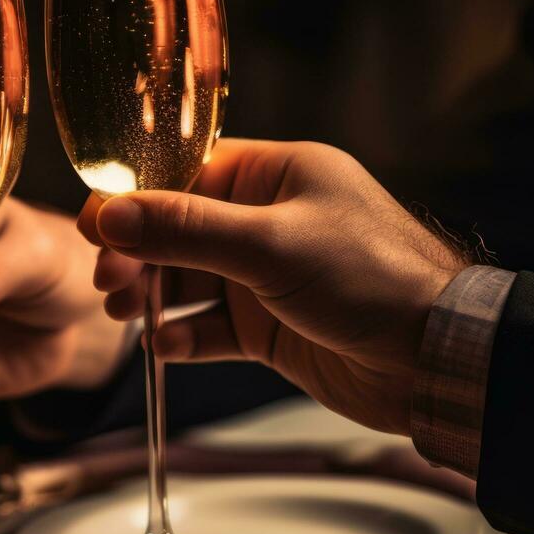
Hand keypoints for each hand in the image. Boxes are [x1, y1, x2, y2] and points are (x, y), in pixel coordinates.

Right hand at [80, 139, 467, 433]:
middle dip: (138, 253)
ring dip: (152, 294)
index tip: (95, 222)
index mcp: (278, 176)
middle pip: (178, 228)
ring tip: (124, 311)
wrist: (438, 360)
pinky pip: (210, 326)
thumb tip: (110, 215)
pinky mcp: (271, 327)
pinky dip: (183, 335)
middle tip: (106, 278)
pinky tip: (164, 345)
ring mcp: (268, 277)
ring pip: (188, 279)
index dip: (137, 197)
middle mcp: (270, 220)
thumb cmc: (373, 279)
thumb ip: (185, 229)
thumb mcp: (270, 245)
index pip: (188, 173)